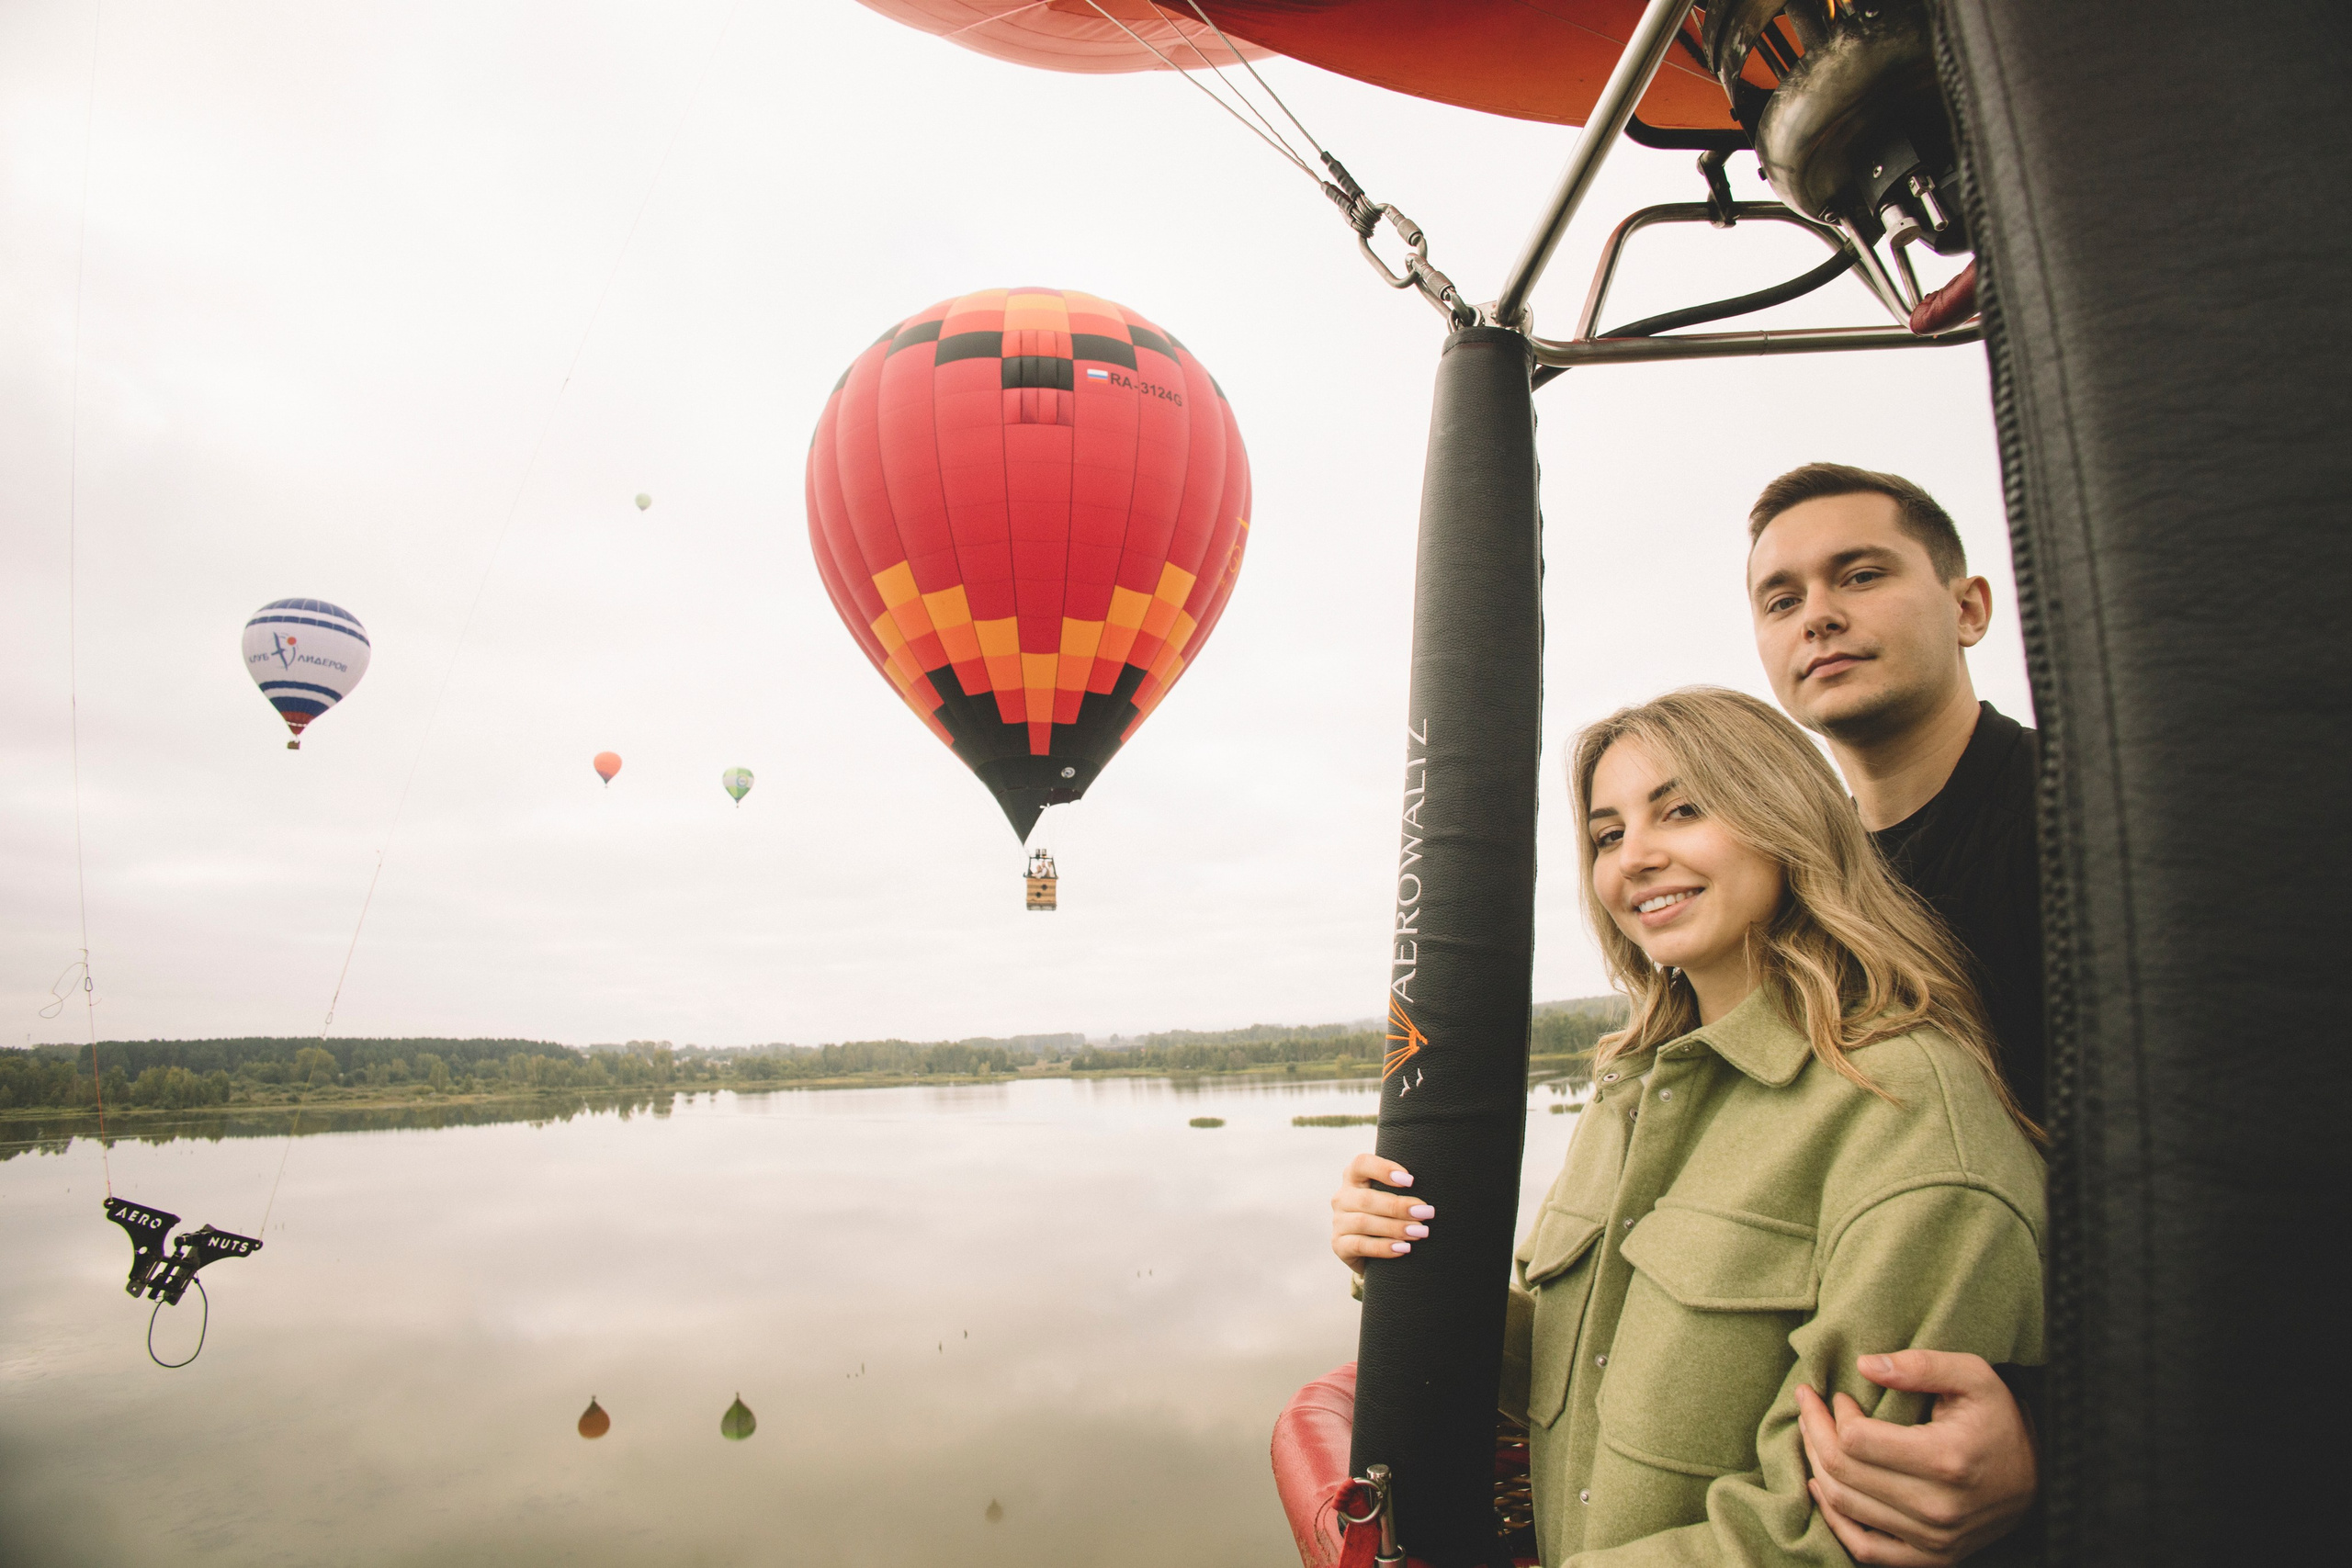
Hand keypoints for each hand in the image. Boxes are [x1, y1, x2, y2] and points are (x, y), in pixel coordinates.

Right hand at [1328, 1152, 1433, 1274]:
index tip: (1410, 1180)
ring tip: (1420, 1232)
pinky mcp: (1339, 1245)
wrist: (1373, 1251)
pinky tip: (1403, 1248)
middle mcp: (1343, 1197)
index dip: (1383, 1169)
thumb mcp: (1392, 1196)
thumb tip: (1437, 1185)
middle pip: (1366, 1198)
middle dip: (1399, 1206)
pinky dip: (1384, 1247)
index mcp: (1354, 1177)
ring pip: (1363, 1222)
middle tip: (1426, 1212)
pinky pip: (1360, 1245)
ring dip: (1395, 1227)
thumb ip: (1404, 1188)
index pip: (1361, 1164)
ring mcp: (1338, 1221)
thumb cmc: (1389, 1215)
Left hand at [1797, 1351, 2036, 1565]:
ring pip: (1845, 1506)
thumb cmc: (1999, 1419)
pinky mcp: (1932, 1558)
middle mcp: (1938, 1507)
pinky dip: (1834, 1520)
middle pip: (1844, 1472)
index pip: (1856, 1440)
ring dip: (1817, 1467)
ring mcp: (1934, 1539)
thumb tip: (1865, 1365)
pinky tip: (1823, 1487)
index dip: (1834, 1414)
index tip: (1836, 1395)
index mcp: (1946, 1459)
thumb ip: (1921, 1365)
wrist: (2039, 1476)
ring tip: (1814, 1436)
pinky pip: (1865, 1548)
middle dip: (1814, 1433)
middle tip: (1809, 1408)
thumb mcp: (1974, 1376)